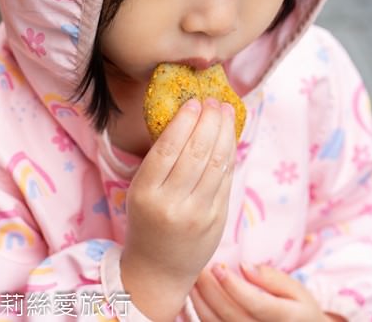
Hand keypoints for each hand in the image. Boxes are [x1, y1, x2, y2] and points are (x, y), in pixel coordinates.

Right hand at [121, 98, 237, 320]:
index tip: (193, 102)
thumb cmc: (149, 222)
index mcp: (145, 194)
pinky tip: (230, 136)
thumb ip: (161, 163)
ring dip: (225, 132)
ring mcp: (198, 213)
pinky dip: (230, 153)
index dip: (183, 122)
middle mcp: (172, 204)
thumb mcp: (141, 193)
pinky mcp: (217, 219)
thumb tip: (188, 118)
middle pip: (197, 152)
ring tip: (226, 111)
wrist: (159, 269)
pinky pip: (227, 178)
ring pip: (217, 163)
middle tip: (214, 101)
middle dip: (209, 121)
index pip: (167, 150)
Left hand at [193, 263, 341, 321]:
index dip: (234, 286)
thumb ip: (272, 278)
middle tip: (201, 269)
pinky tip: (197, 298)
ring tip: (195, 281)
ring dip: (201, 303)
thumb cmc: (300, 311)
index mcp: (285, 318)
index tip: (218, 267)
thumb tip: (244, 266)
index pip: (255, 303)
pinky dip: (201, 315)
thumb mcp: (297, 291)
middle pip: (231, 314)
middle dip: (211, 291)